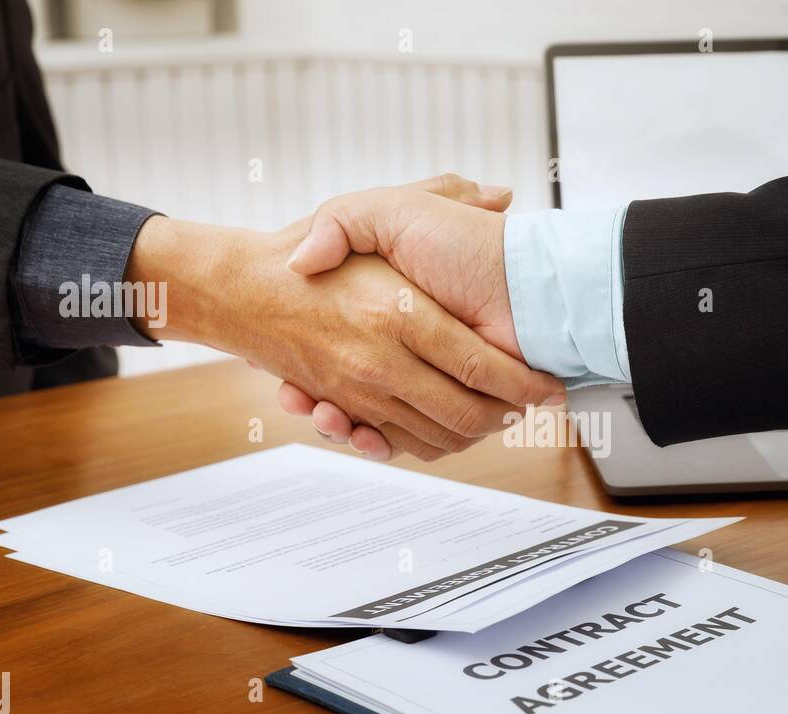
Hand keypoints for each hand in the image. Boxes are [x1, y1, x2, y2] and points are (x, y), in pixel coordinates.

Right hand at [124, 209, 563, 461]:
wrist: (239, 290)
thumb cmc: (312, 247)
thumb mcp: (376, 206)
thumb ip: (440, 194)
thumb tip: (501, 194)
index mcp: (403, 313)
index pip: (479, 365)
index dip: (521, 383)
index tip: (548, 389)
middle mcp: (384, 360)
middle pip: (465, 413)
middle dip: (502, 418)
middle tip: (523, 410)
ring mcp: (362, 392)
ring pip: (433, 436)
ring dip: (467, 435)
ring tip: (491, 418)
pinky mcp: (344, 410)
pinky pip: (392, 443)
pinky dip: (414, 445)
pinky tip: (429, 429)